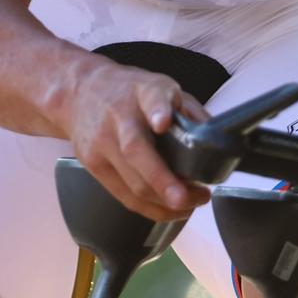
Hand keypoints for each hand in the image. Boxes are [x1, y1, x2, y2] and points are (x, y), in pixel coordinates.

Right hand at [64, 61, 209, 220]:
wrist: (80, 93)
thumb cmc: (130, 92)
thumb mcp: (162, 88)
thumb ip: (189, 111)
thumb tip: (218, 143)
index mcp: (142, 92)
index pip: (151, 98)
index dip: (158, 110)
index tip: (164, 122)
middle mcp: (118, 117)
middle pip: (136, 151)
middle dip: (163, 180)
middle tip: (188, 198)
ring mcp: (101, 143)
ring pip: (131, 181)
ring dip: (163, 202)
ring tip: (191, 205)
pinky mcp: (92, 165)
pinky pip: (123, 195)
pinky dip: (149, 208)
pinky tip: (170, 210)